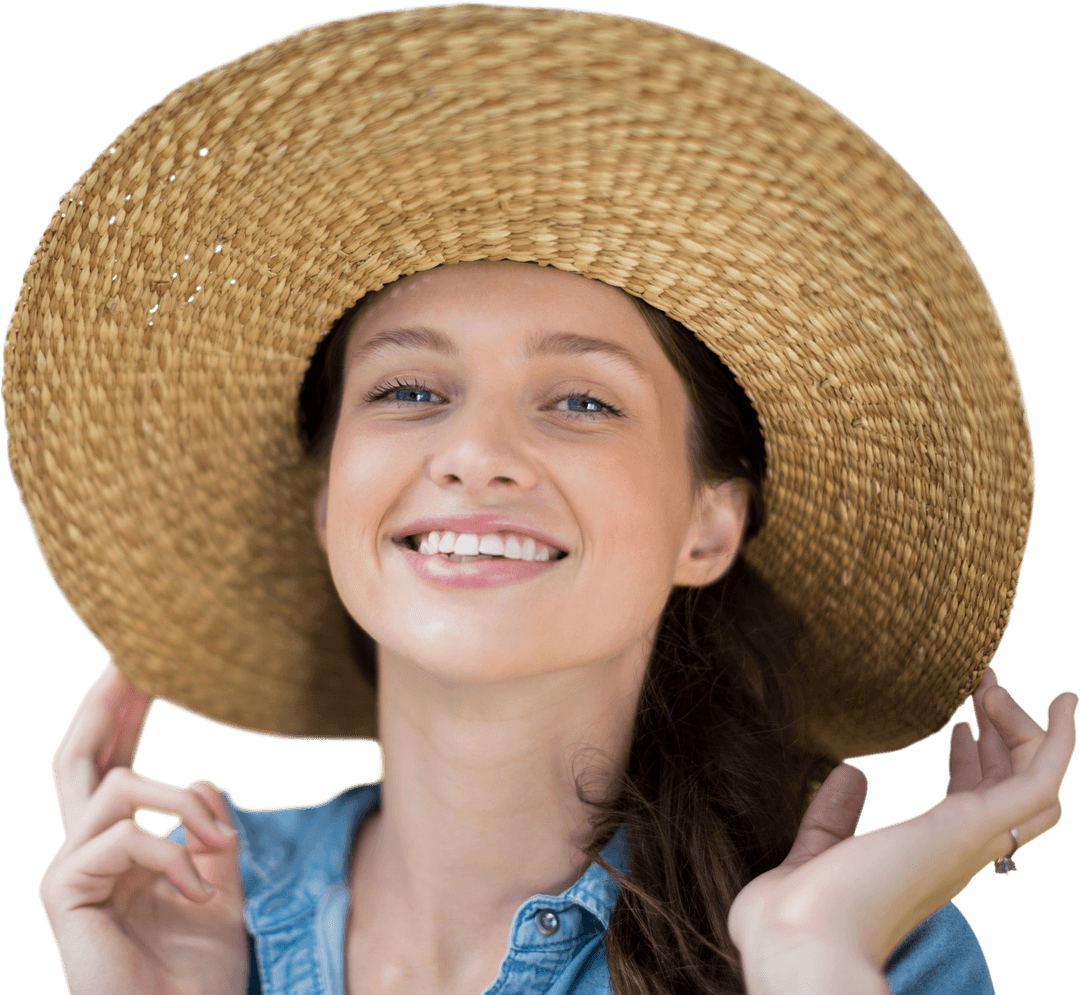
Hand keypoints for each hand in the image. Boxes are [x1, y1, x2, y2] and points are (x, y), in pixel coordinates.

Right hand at [39, 662, 247, 994]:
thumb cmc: (197, 968)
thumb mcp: (218, 880)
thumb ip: (207, 828)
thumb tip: (208, 780)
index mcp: (122, 844)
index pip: (115, 762)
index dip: (125, 713)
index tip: (146, 665)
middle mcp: (87, 849)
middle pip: (79, 756)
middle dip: (106, 702)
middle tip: (133, 656)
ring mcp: (72, 869)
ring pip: (120, 786)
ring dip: (183, 802)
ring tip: (221, 846)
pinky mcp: (66, 892)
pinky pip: (123, 836)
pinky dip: (174, 854)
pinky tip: (199, 889)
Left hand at [728, 667, 1077, 987]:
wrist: (802, 939)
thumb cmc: (802, 915)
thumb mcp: (817, 849)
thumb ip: (833, 815)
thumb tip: (850, 772)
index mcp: (925, 861)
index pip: (967, 808)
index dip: (970, 764)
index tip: (958, 726)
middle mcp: (959, 853)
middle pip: (1004, 790)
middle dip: (1000, 735)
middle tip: (983, 686)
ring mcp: (971, 841)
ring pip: (1029, 782)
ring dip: (1021, 729)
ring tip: (993, 684)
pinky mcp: (974, 827)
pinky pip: (1039, 781)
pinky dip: (1056, 740)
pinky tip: (1063, 704)